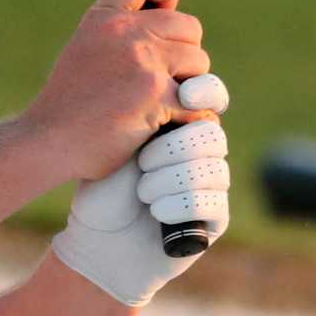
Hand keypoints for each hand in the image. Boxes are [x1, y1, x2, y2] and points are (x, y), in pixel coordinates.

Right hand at [21, 0, 215, 184]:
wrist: (48, 143)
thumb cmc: (69, 105)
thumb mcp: (86, 51)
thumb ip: (123, 36)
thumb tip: (175, 31)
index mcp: (102, 17)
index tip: (162, 16)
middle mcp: (123, 32)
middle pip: (189, 26)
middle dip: (184, 55)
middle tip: (160, 79)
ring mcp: (142, 62)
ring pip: (201, 63)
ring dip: (191, 87)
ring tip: (160, 105)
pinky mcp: (157, 96)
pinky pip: (199, 103)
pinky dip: (191, 120)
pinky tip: (166, 128)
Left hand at [51, 82, 232, 308]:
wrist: (98, 238)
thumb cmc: (103, 187)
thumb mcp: (119, 142)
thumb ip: (148, 112)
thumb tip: (170, 77)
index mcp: (181, 124)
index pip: (210, 98)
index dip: (205, 93)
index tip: (184, 95)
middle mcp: (203, 151)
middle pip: (212, 134)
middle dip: (174, 148)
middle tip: (142, 162)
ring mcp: (213, 184)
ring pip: (213, 169)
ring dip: (170, 179)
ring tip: (142, 191)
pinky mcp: (217, 217)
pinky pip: (212, 201)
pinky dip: (177, 205)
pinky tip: (155, 210)